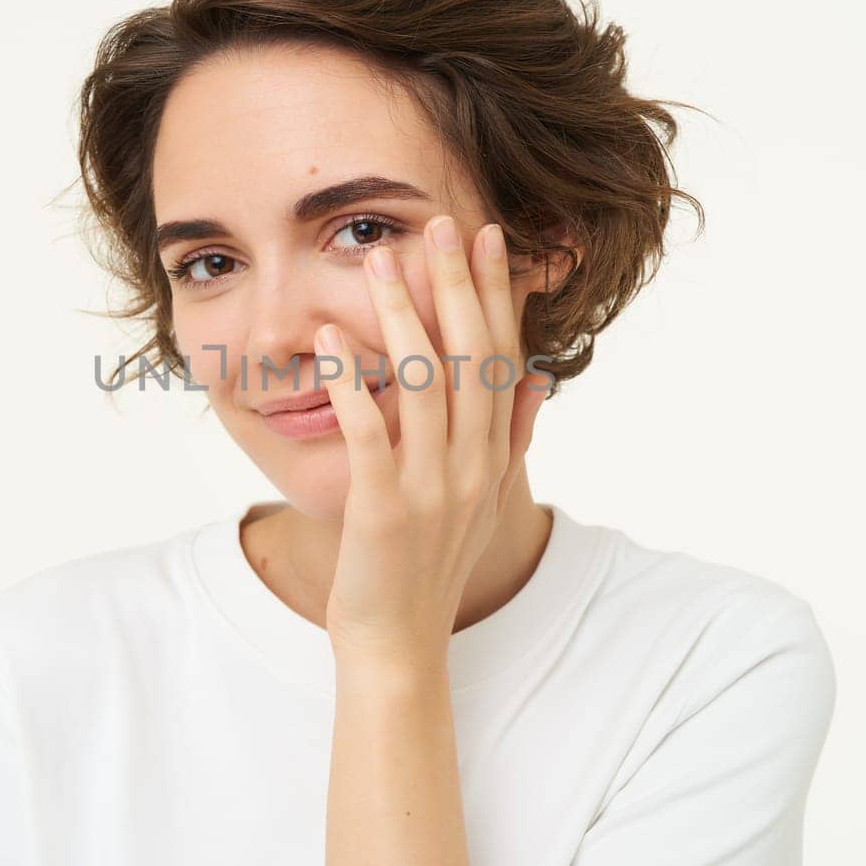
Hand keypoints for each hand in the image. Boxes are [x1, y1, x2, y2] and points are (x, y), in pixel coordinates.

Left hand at [314, 214, 550, 668]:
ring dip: (400, 318)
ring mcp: (430, 487)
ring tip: (374, 261)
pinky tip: (331, 340)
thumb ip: (511, 436)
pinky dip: (352, 384)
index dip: (493, 294)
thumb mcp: (483, 499)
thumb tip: (533, 377)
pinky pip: (369, 434)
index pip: (499, 356)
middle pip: (467, 358)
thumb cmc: (432, 565)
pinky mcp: (383, 509)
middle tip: (439, 224)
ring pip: (421, 385)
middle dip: (453, 286)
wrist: (400, 642)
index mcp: (493, 454)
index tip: (486, 237)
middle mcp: (470, 464)